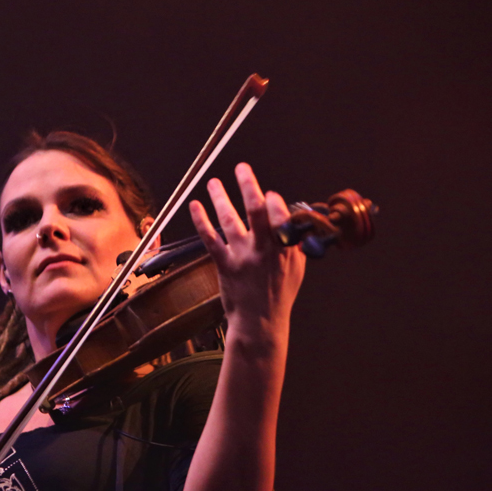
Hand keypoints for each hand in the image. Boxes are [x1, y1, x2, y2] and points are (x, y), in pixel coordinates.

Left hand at [188, 163, 305, 340]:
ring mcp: (243, 257)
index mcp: (285, 248)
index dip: (273, 201)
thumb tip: (292, 219)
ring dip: (220, 197)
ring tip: (213, 183)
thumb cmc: (278, 295)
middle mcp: (264, 249)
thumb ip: (293, 242)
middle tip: (241, 167)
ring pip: (230, 220)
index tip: (269, 195)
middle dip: (248, 184)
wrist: (260, 322)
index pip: (279, 215)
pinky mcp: (225, 265)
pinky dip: (201, 220)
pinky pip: (210, 239)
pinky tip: (195, 206)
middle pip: (255, 210)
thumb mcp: (296, 268)